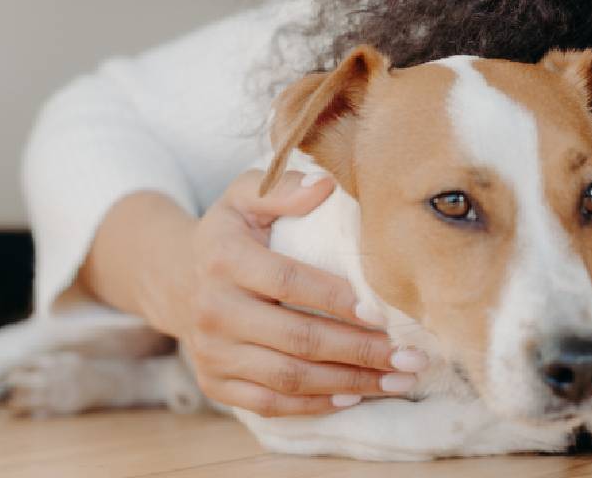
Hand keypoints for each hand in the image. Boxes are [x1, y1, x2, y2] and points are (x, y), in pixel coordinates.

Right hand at [165, 168, 428, 415]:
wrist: (180, 278)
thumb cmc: (233, 232)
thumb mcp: (246, 195)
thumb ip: (284, 187)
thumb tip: (327, 185)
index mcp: (223, 258)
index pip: (288, 282)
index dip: (336, 299)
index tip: (383, 312)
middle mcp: (213, 310)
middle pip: (297, 338)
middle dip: (361, 351)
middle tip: (411, 357)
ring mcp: (211, 352)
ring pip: (289, 378)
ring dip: (350, 383)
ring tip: (399, 381)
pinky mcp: (215, 383)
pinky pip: (270, 404)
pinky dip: (315, 405)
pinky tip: (356, 396)